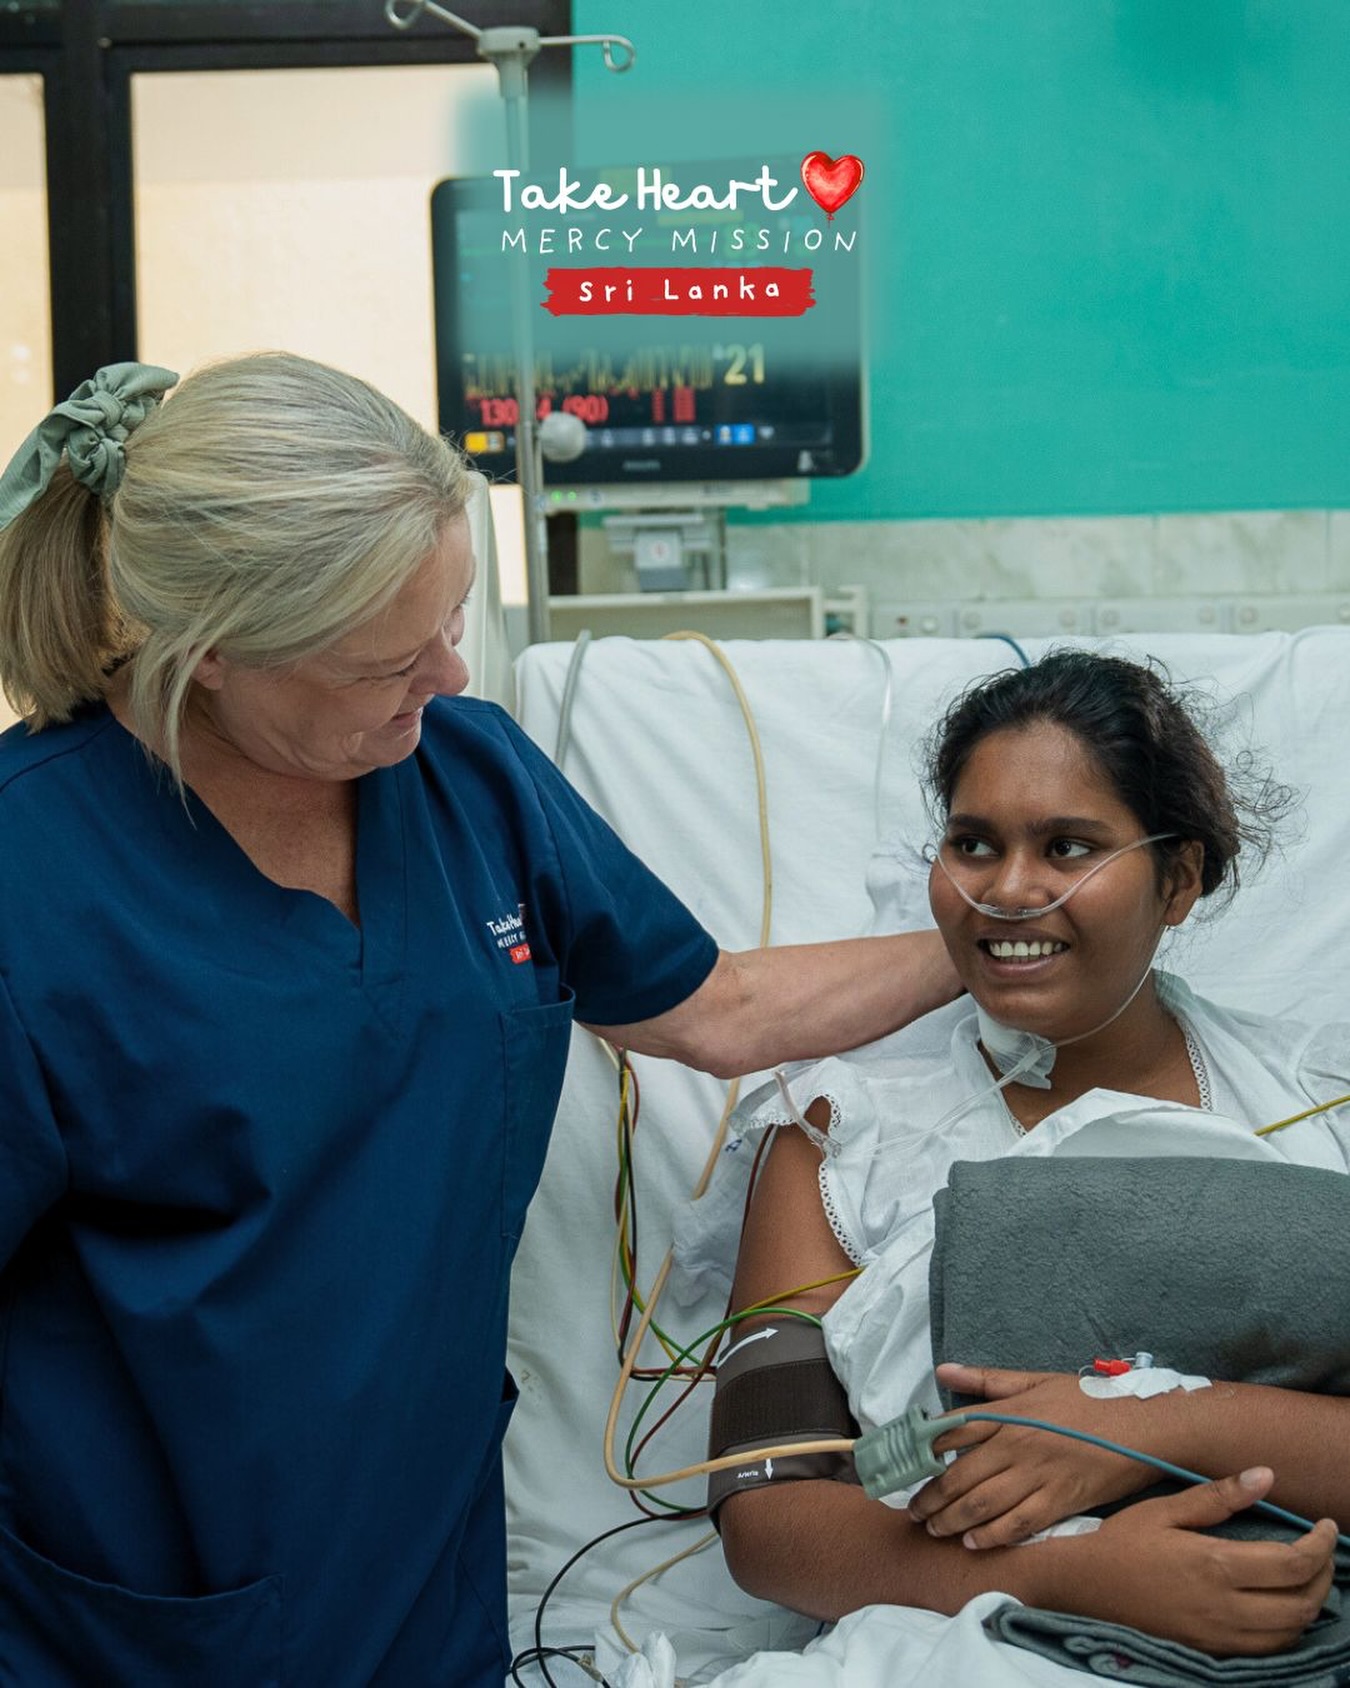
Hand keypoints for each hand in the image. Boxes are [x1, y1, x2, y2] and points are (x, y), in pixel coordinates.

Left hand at [908, 1362, 1153, 1546]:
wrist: (1140, 1428)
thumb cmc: (1086, 1402)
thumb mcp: (1035, 1380)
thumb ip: (987, 1380)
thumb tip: (944, 1369)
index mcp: (1008, 1413)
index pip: (953, 1431)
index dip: (923, 1450)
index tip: (904, 1465)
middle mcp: (1016, 1445)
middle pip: (960, 1475)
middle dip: (931, 1497)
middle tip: (913, 1511)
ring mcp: (1037, 1476)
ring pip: (982, 1504)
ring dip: (952, 1520)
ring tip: (934, 1529)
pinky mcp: (1059, 1502)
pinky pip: (1018, 1524)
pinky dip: (992, 1536)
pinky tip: (973, 1543)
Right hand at [1049, 1468, 1337, 1656]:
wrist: (1087, 1586)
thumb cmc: (1124, 1541)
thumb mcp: (1165, 1509)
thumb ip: (1218, 1496)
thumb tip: (1266, 1475)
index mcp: (1215, 1565)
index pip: (1292, 1563)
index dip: (1321, 1545)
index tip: (1327, 1526)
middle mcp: (1226, 1607)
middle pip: (1302, 1602)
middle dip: (1323, 1575)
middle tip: (1322, 1549)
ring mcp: (1221, 1634)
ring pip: (1291, 1630)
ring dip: (1311, 1603)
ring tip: (1308, 1575)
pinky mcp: (1214, 1649)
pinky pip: (1270, 1647)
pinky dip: (1290, 1627)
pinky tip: (1283, 1605)